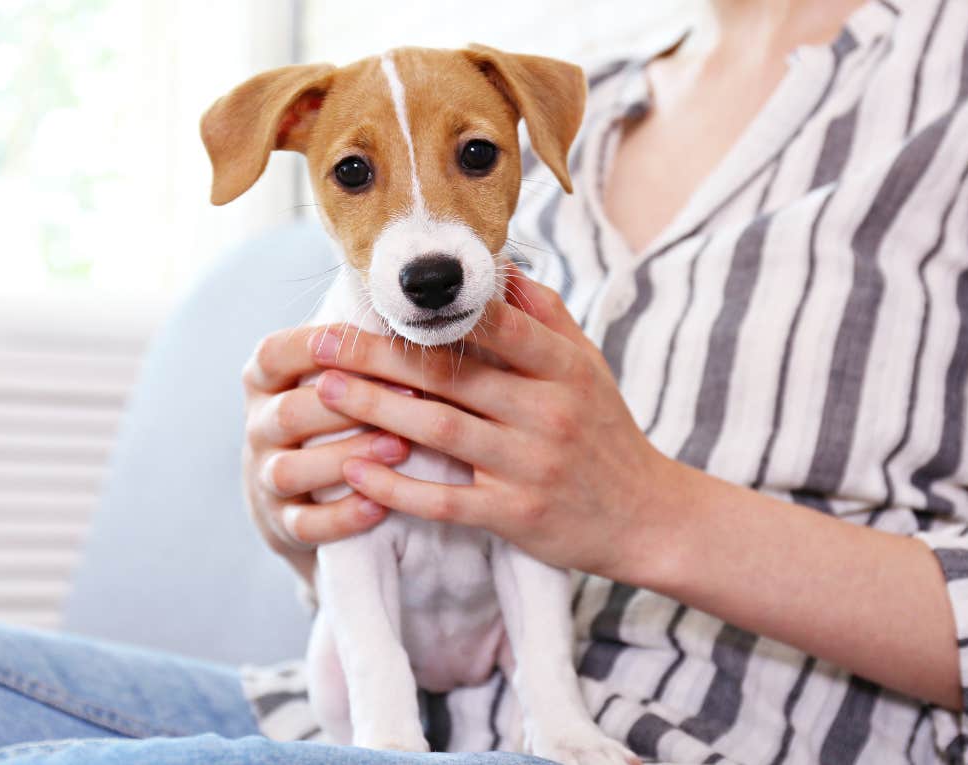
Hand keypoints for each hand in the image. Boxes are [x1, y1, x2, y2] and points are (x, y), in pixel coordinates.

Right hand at [240, 327, 409, 582]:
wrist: (301, 496)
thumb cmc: (333, 417)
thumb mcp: (331, 379)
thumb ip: (358, 349)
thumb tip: (416, 310)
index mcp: (265, 384)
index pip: (273, 355)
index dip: (314, 345)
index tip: (365, 341)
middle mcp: (258, 429)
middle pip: (288, 413)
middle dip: (348, 404)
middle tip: (409, 395)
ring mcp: (265, 480)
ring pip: (291, 471)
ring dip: (346, 457)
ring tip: (400, 448)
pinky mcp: (282, 526)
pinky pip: (305, 526)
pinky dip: (342, 517)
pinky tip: (380, 505)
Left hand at [309, 274, 685, 577]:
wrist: (646, 517)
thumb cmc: (606, 432)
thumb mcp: (589, 366)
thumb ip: (544, 315)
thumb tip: (498, 266)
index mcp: (564, 367)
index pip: (494, 325)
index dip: (432, 311)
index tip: (375, 297)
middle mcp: (548, 412)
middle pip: (450, 376)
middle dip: (378, 356)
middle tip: (321, 341)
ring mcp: (530, 466)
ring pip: (438, 431)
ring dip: (375, 409)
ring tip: (324, 391)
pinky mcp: (515, 516)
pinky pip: (445, 501)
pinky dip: (397, 486)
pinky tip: (355, 470)